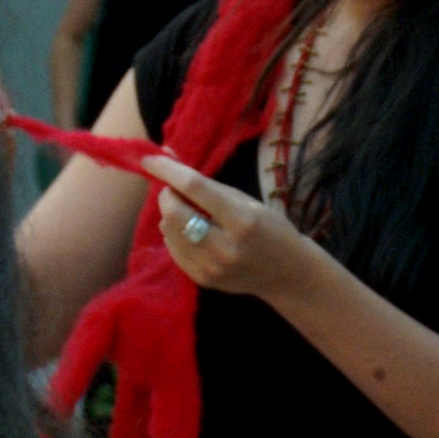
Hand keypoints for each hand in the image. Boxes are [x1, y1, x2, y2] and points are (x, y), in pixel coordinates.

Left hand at [144, 155, 319, 300]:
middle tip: (175, 191)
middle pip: (174, 212)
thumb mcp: (249, 202)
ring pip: (168, 231)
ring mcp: (212, 267)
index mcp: (242, 221)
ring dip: (171, 215)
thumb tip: (168, 158)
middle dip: (167, 195)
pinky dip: (175, 234)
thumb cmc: (272, 230)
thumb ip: (209, 185)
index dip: (168, 170)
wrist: (288, 274)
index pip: (195, 188)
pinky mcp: (203, 279)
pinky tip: (191, 232)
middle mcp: (225, 247)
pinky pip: (173, 249)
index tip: (150, 159)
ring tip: (189, 214)